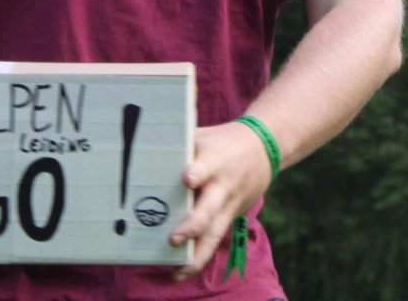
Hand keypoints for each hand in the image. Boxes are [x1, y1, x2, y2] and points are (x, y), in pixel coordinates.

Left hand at [168, 121, 274, 281]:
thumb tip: (142, 150)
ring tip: (177, 272)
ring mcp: (229, 204)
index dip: (197, 173)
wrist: (265, 147)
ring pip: (214, 232)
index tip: (187, 179)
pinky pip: (215, 238)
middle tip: (173, 239)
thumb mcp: (204, 136)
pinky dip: (200, 256)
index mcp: (215, 160)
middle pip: (209, 208)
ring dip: (197, 255)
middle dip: (192, 225)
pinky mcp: (231, 216)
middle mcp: (223, 186)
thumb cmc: (223, 141)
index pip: (207, 167)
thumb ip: (179, 147)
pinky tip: (182, 271)